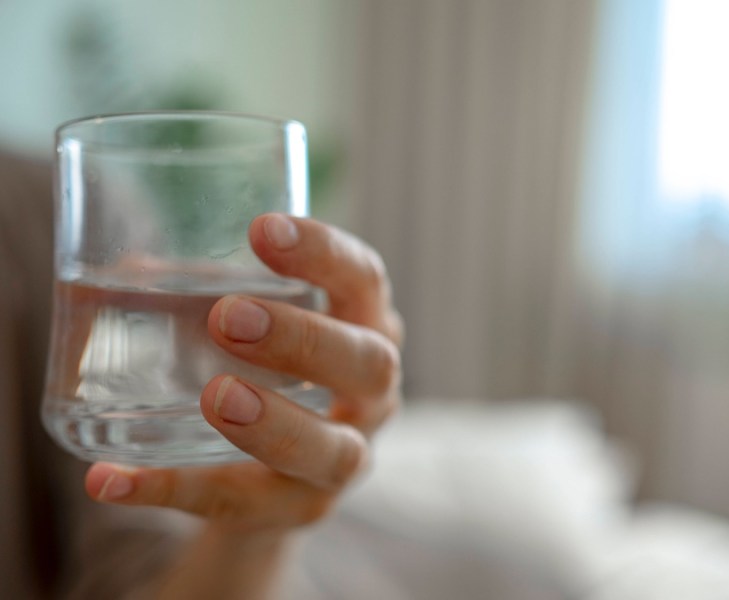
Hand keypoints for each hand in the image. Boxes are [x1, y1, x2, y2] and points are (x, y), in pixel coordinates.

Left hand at [84, 214, 402, 532]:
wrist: (273, 473)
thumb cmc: (267, 372)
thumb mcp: (255, 326)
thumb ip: (207, 294)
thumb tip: (129, 269)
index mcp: (364, 326)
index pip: (363, 280)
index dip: (324, 253)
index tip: (262, 230)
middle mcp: (372, 393)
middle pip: (368, 365)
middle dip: (304, 340)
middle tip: (229, 318)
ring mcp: (344, 458)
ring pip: (332, 451)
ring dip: (273, 424)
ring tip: (215, 397)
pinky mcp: (300, 509)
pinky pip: (244, 507)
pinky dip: (177, 490)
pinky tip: (113, 479)